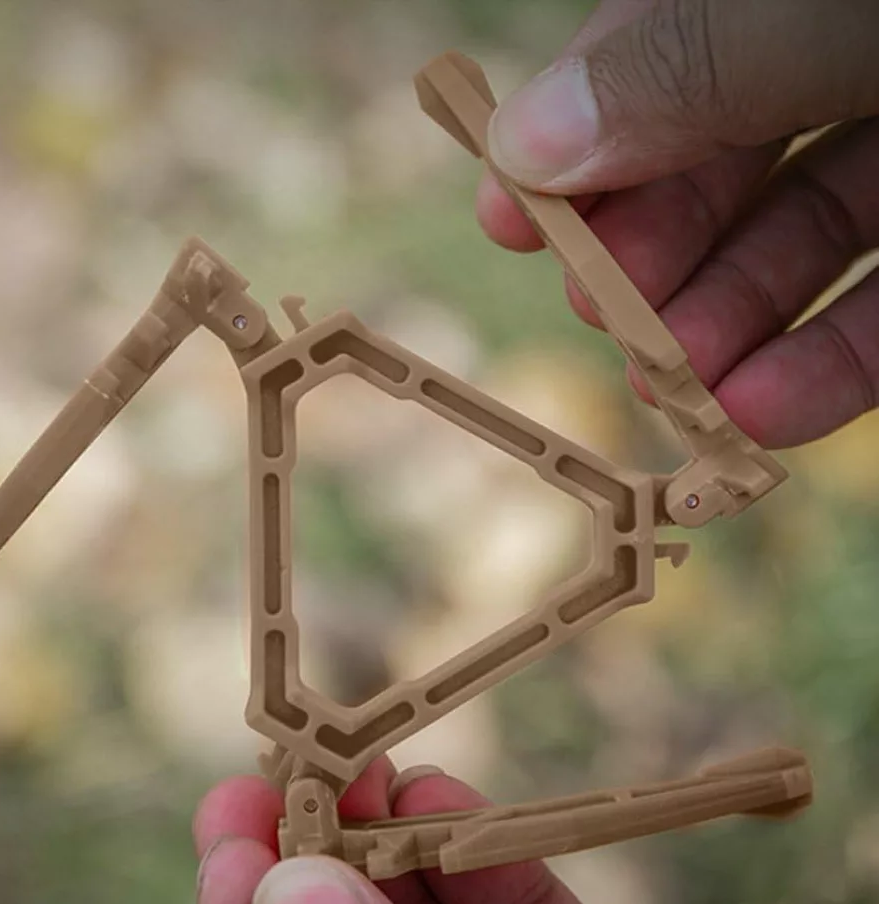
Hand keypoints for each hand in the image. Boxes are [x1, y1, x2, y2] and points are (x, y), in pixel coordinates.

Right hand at [479, 0, 878, 448]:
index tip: (509, 222)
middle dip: (646, 256)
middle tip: (603, 317)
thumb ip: (693, 64)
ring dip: (718, 331)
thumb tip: (524, 143)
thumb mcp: (830, 10)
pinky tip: (760, 416)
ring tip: (673, 390)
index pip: (653, 55)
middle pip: (714, 161)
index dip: (570, 139)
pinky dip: (823, 370)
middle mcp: (839, 57)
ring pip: (796, 243)